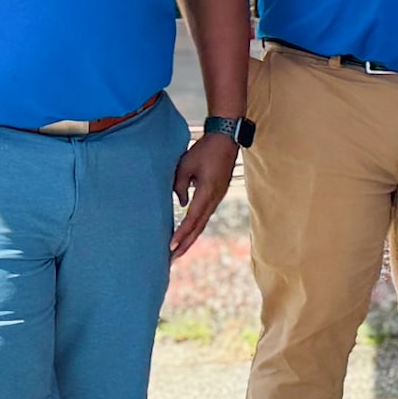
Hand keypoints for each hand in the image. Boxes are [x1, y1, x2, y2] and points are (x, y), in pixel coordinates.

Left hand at [170, 131, 237, 258]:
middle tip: (172, 258)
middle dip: (185, 244)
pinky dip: (195, 227)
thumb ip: (179, 186)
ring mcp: (217, 198)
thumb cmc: (205, 149)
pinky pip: (204, 216)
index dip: (181, 234)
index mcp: (207, 192)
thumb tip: (180, 203)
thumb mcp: (185, 165)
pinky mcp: (216, 195)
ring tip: (178, 251)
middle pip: (199, 227)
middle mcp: (214, 199)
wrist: (226, 139)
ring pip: (202, 224)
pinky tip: (188, 233)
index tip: (171, 246)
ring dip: (190, 238)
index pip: (192, 218)